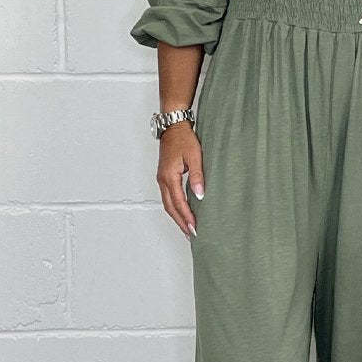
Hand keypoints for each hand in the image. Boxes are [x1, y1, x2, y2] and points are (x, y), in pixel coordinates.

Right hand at [156, 122, 204, 238]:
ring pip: (167, 204)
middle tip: (190, 234)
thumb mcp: (195, 156)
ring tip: (187, 228)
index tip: (194, 228)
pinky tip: (182, 212)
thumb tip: (199, 195)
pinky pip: (168, 197)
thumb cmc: (184, 138)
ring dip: (177, 217)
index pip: (179, 203)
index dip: (186, 217)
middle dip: (180, 222)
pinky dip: (174, 208)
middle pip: (170, 208)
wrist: (173, 126)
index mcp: (169, 176)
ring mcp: (162, 179)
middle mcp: (162, 180)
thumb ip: (197, 176)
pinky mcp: (164, 177)